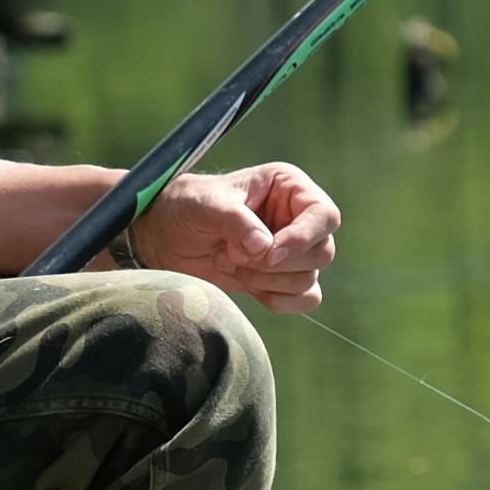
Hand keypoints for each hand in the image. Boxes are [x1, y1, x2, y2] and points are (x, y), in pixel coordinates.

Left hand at [133, 162, 337, 313]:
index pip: (324, 215)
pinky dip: (281, 301)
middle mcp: (298, 217)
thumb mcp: (206, 205)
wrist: (166, 238)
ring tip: (234, 265)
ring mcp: (292, 249)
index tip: (269, 253)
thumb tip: (264, 248)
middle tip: (237, 256)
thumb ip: (236, 221)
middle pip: (322, 251)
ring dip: (271, 281)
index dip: (303, 238)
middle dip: (278, 264)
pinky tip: (249, 287)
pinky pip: (306, 299)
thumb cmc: (186, 207)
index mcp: (289, 188)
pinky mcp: (283, 278)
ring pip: (310, 278)